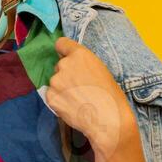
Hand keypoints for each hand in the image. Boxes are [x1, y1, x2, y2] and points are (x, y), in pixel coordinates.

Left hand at [46, 36, 135, 158]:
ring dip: (62, 89)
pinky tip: (72, 107)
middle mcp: (64, 64)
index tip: (66, 57)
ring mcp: (55, 81)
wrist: (107, 118)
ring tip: (78, 100)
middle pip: (59, 66)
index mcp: (80, 55)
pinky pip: (52, 96)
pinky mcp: (50, 97)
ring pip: (55, 82)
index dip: (64, 51)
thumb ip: (83, 65)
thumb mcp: (100, 70)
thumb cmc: (111, 95)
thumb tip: (73, 67)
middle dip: (66, 75)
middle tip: (80, 88)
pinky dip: (59, 101)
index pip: (61, 43)